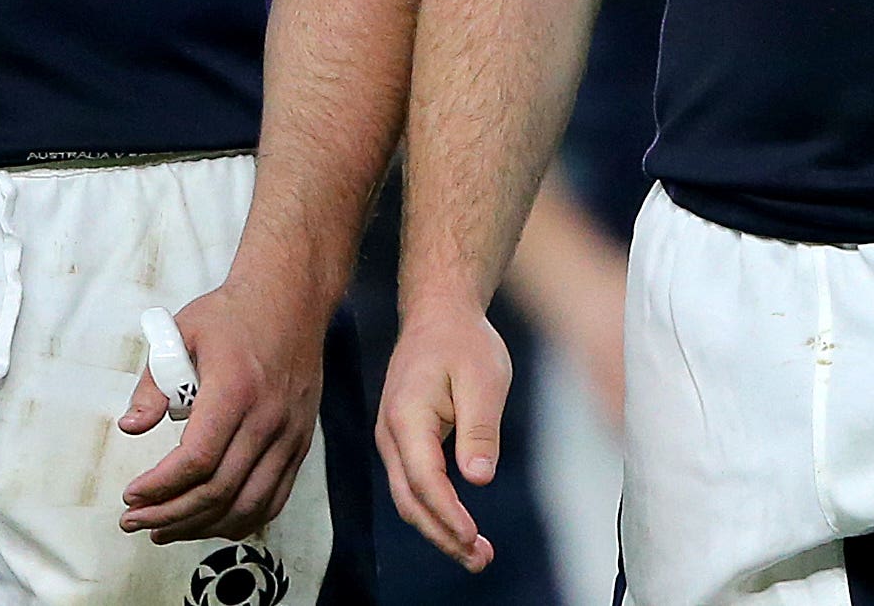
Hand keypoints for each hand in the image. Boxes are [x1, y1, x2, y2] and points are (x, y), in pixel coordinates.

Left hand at [119, 276, 324, 543]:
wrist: (292, 300)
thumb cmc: (231, 315)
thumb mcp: (181, 333)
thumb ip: (153, 384)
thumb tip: (130, 427)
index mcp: (235, 389)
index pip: (197, 459)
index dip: (160, 487)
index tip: (130, 495)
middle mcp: (268, 418)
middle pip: (219, 491)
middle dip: (170, 514)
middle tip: (134, 520)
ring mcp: (289, 435)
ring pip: (247, 505)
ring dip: (201, 527)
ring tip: (163, 529)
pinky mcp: (300, 444)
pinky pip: (274, 499)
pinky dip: (240, 521)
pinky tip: (208, 523)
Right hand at [375, 299, 510, 573]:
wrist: (438, 313)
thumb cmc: (462, 341)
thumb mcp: (483, 379)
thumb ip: (479, 430)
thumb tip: (478, 478)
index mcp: (406, 416)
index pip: (425, 480)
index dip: (448, 515)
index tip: (474, 538)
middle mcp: (390, 432)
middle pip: (410, 500)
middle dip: (443, 535)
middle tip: (480, 560)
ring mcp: (391, 437)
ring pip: (408, 497)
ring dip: (438, 528)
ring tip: (475, 553)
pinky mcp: (401, 439)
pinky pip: (412, 484)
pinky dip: (434, 509)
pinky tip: (459, 524)